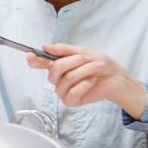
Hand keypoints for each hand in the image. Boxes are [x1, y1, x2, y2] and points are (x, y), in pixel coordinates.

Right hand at [26, 43, 146, 117]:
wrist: (117, 78)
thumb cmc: (102, 65)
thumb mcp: (84, 51)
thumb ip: (64, 50)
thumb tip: (46, 47)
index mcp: (58, 65)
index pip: (40, 63)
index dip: (34, 60)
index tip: (31, 54)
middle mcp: (58, 78)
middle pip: (54, 69)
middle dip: (73, 61)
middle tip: (86, 59)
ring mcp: (63, 90)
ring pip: (65, 79)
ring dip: (84, 71)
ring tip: (95, 69)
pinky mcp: (71, 101)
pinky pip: (72, 92)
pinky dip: (85, 84)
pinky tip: (92, 81)